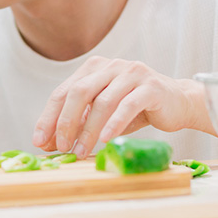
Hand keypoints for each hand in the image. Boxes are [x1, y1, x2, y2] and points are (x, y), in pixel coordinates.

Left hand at [31, 56, 210, 158]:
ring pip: (102, 101)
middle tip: (60, 147)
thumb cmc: (136, 110)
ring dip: (88, 130)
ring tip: (81, 152)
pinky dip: (113, 124)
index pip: (63, 91)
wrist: (178, 104)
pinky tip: (105, 140)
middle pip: (79, 92)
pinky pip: (127, 105)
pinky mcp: (151, 86)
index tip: (39, 140)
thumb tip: (48, 143)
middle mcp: (110, 65)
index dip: (49, 117)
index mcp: (93, 68)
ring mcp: (131, 73)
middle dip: (65, 122)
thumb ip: (78, 123)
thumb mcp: (102, 116)